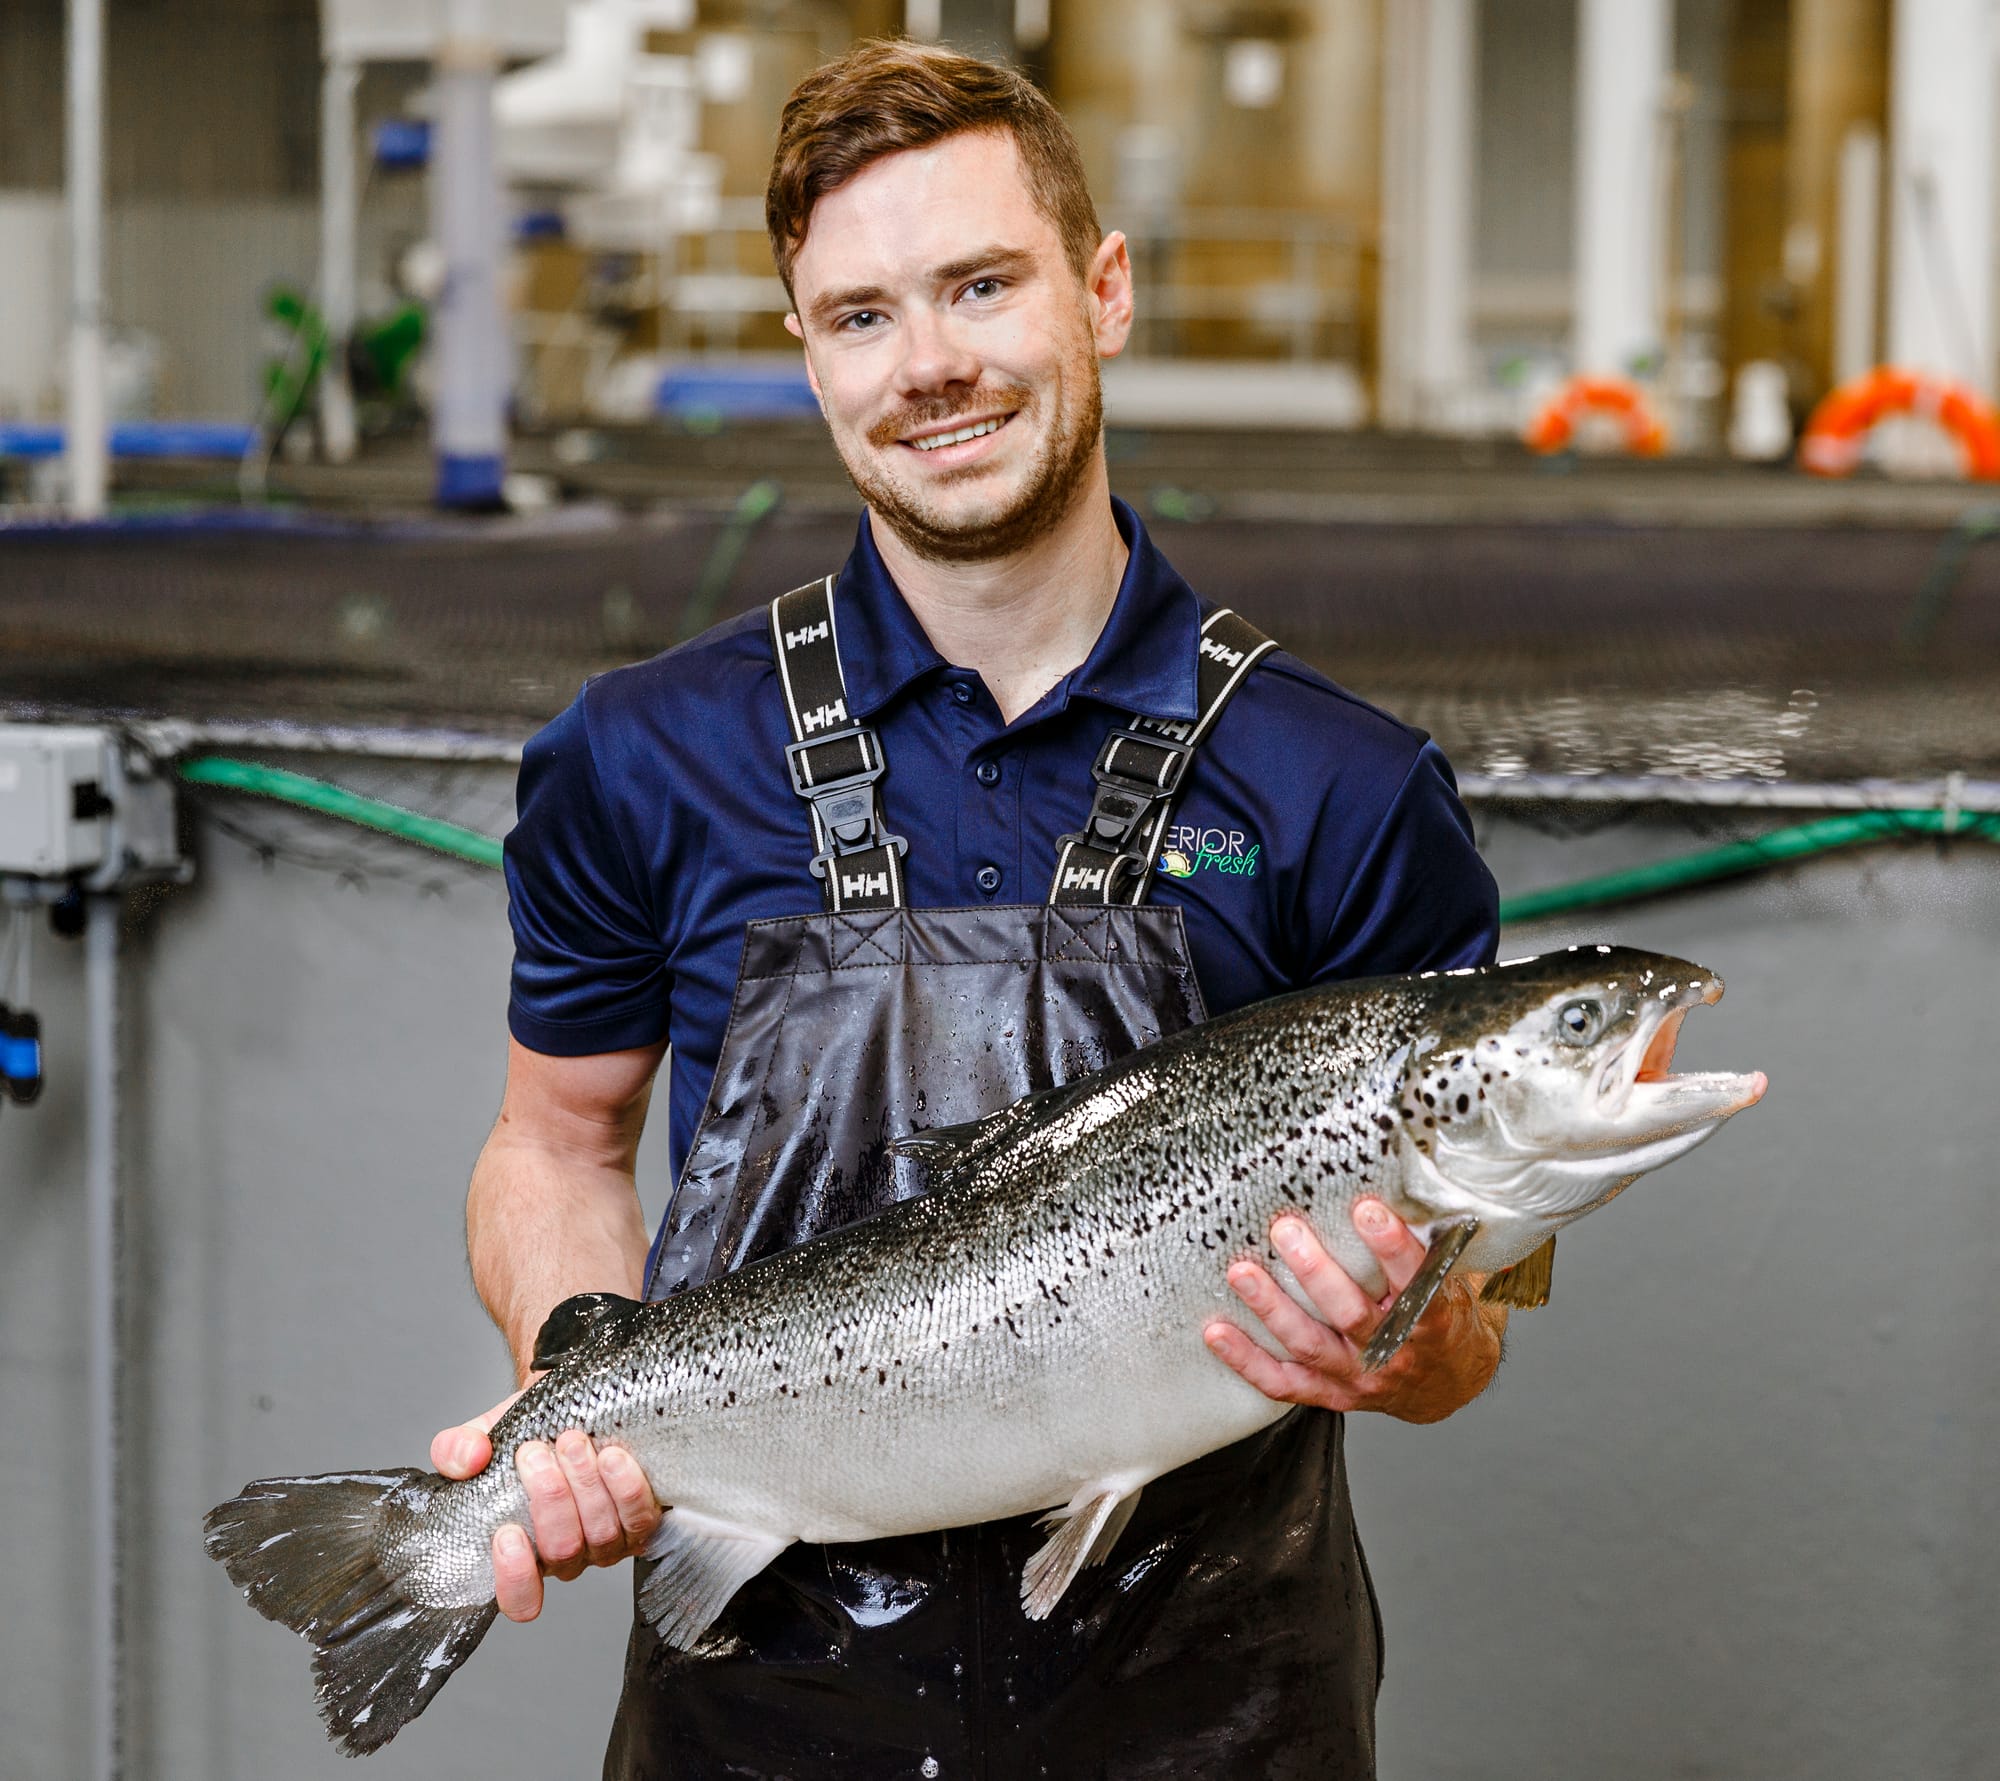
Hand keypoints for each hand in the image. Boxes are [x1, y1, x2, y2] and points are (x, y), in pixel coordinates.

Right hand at [431, 1390, 662, 1621]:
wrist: (578, 1404)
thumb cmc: (530, 1430)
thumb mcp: (484, 1434)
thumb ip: (456, 1449)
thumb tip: (468, 1460)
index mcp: (522, 1550)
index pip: (520, 1598)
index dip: (515, 1578)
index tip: (506, 1533)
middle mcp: (566, 1555)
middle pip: (562, 1552)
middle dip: (550, 1500)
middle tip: (536, 1453)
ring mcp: (607, 1542)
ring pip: (600, 1535)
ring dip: (585, 1485)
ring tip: (572, 1442)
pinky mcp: (641, 1521)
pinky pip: (639, 1519)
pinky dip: (626, 1488)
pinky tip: (613, 1457)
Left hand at [1203, 1199, 1503, 1424]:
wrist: (1447, 1381)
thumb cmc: (1442, 1316)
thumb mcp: (1450, 1278)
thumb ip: (1425, 1240)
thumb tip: (1398, 1172)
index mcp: (1432, 1318)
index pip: (1415, 1279)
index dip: (1391, 1246)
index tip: (1367, 1208)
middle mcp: (1395, 1351)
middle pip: (1350, 1313)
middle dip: (1315, 1272)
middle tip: (1284, 1230)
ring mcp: (1360, 1377)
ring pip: (1310, 1345)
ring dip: (1272, 1309)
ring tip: (1241, 1273)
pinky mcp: (1333, 1394)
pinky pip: (1285, 1383)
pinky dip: (1248, 1361)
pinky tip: (1216, 1333)